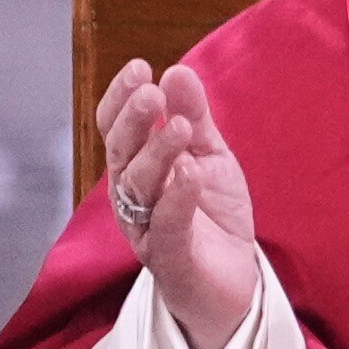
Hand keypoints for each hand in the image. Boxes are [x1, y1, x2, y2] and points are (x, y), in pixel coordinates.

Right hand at [97, 52, 268, 348]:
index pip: (116, 128)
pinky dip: (177, 198)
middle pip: (121, 154)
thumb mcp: (209, 155)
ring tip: (180, 128)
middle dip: (133, 121)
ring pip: (140, 187)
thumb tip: (177, 71)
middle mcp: (132, 197)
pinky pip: (167, 226)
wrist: (233, 280)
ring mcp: (147, 229)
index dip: (121, 99)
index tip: (140, 68)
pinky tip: (191, 172)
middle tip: (151, 94)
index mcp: (136, 167)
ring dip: (157, 153)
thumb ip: (193, 117)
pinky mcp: (169, 260)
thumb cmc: (211, 215)